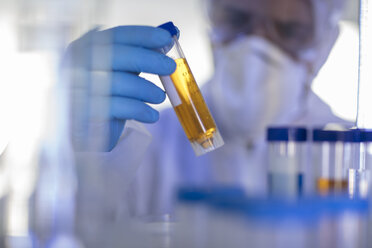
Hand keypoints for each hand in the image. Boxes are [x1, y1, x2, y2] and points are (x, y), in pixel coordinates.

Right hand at [64, 26, 175, 150]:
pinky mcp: (85, 111)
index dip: (143, 35)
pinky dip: (141, 110)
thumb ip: (139, 54)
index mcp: (85, 47)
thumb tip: (170, 36)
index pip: (116, 35)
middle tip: (170, 67)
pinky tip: (152, 115)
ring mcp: (78, 87)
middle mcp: (77, 63)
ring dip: (147, 89)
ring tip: (160, 97)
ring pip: (119, 82)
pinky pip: (119, 107)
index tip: (167, 38)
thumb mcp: (120, 71)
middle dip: (149, 59)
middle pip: (117, 54)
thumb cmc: (106, 96)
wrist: (83, 133)